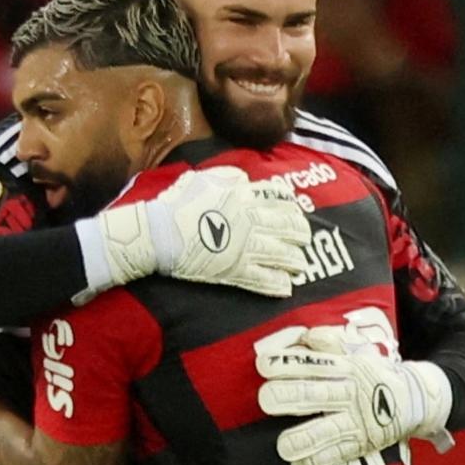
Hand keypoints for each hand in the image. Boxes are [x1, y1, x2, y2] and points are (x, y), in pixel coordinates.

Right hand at [77, 166, 310, 299]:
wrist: (158, 233)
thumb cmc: (175, 204)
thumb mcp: (202, 178)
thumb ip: (228, 176)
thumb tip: (246, 180)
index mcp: (242, 196)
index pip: (279, 199)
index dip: (292, 206)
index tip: (297, 211)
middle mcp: (249, 221)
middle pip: (287, 227)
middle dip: (301, 234)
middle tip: (305, 238)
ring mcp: (243, 247)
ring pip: (281, 254)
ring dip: (295, 260)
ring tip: (301, 264)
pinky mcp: (234, 271)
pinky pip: (263, 279)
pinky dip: (278, 284)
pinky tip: (287, 287)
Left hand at [254, 317, 452, 464]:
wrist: (415, 398)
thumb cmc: (372, 371)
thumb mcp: (354, 350)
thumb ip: (327, 342)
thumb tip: (303, 337)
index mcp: (345, 367)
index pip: (313, 364)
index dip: (287, 364)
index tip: (262, 365)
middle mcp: (349, 393)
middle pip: (315, 395)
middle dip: (289, 397)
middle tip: (265, 399)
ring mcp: (356, 421)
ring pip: (326, 431)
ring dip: (303, 439)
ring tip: (283, 446)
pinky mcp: (361, 444)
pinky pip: (338, 455)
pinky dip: (319, 462)